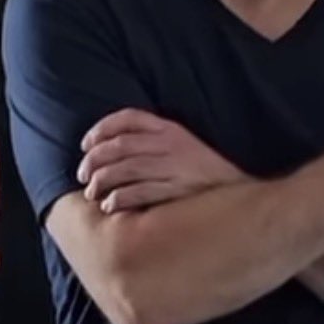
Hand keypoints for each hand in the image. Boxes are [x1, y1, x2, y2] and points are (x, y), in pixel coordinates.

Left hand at [79, 109, 245, 211]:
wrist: (242, 197)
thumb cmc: (205, 174)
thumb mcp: (184, 146)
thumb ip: (154, 142)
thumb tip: (112, 148)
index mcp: (171, 129)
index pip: (128, 118)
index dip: (101, 128)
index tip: (85, 143)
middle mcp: (172, 145)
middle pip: (120, 145)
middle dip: (94, 159)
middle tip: (82, 174)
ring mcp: (176, 169)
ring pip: (126, 169)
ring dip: (102, 181)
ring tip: (91, 192)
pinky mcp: (179, 192)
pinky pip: (141, 193)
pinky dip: (120, 199)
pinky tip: (110, 205)